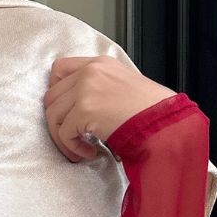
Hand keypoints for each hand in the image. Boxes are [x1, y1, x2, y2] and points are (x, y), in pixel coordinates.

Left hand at [44, 54, 177, 162]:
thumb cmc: (152, 111)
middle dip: (57, 120)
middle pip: (51, 96)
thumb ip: (98, 88)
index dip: (56, 92)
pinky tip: (91, 152)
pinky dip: (73, 148)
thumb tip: (76, 108)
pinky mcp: (85, 110)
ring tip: (82, 149)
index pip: (59, 68)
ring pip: (53, 115)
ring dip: (63, 137)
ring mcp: (86, 89)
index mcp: (100, 64)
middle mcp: (90, 72)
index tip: (63, 110)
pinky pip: (64, 133)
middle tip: (72, 137)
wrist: (166, 122)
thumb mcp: (124, 86)